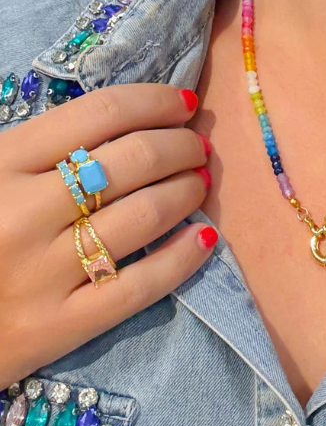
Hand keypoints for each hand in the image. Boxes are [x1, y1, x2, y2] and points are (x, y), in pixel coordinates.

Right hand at [0, 84, 213, 388]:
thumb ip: (42, 146)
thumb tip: (130, 120)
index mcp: (3, 160)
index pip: (102, 111)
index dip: (155, 101)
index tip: (183, 104)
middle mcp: (25, 212)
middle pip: (134, 159)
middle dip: (181, 146)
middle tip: (197, 147)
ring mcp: (44, 271)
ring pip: (145, 216)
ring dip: (187, 191)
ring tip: (199, 182)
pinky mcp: (58, 325)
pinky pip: (140, 286)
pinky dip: (183, 257)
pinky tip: (205, 237)